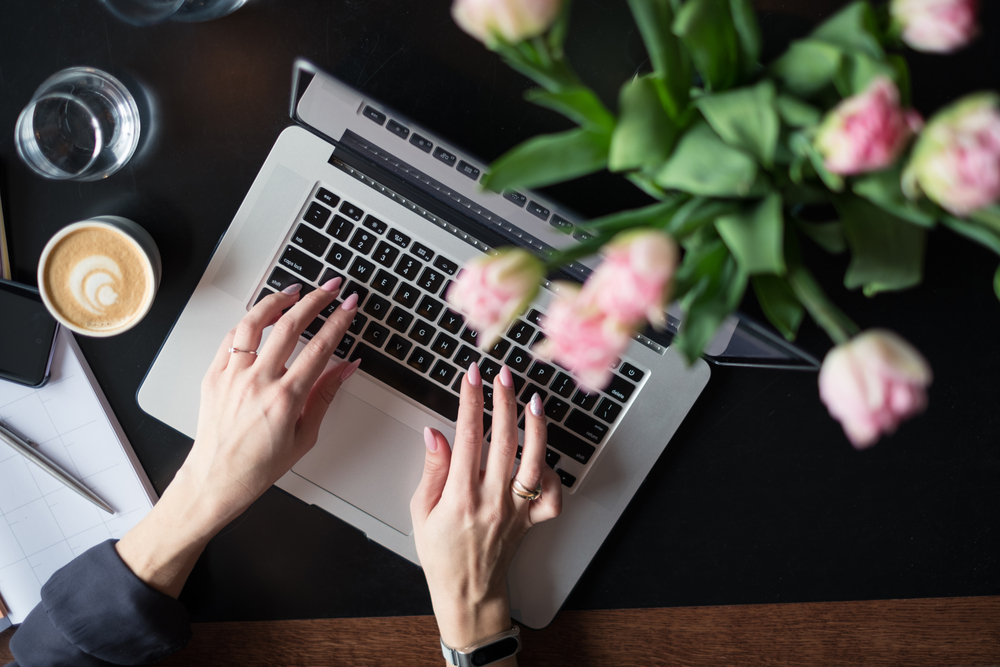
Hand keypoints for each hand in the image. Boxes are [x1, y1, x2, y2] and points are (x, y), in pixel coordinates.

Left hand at [116, 278, 360, 596]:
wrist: (216, 479)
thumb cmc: (260, 465)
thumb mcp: (305, 435)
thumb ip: (325, 395)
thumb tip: (345, 367)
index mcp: (285, 399)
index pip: (320, 348)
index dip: (338, 321)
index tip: (348, 306)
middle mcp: (258, 382)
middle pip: (290, 326)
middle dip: (315, 300)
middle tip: (329, 288)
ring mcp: (232, 376)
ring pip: (255, 323)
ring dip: (277, 301)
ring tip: (294, 291)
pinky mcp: (213, 376)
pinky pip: (231, 338)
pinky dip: (248, 321)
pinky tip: (261, 316)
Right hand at [410, 363, 561, 655]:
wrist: (469, 593)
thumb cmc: (441, 553)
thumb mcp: (421, 511)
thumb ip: (432, 470)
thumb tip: (435, 433)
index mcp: (460, 497)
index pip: (468, 436)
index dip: (470, 401)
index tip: (471, 376)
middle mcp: (492, 500)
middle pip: (503, 440)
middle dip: (503, 401)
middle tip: (503, 375)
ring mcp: (516, 510)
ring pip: (533, 461)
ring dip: (535, 427)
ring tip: (532, 400)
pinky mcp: (533, 519)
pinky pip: (552, 493)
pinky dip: (552, 472)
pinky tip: (543, 454)